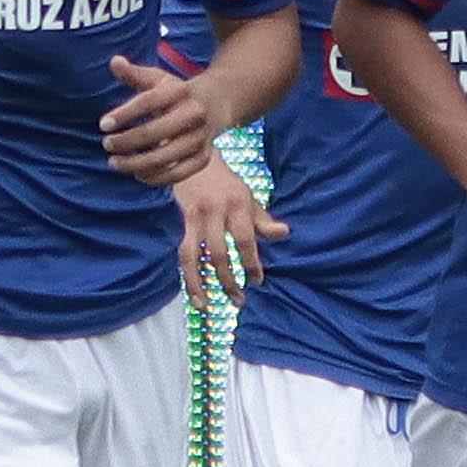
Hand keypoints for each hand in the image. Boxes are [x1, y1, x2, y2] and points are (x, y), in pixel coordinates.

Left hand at [99, 55, 225, 187]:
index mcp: (180, 91)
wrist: (218, 103)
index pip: (148, 101)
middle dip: (125, 142)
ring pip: (163, 157)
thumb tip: (114, 61)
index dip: (124, 114)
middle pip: (153, 133)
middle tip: (107, 144)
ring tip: (115, 162)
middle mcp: (194, 114)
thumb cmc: (178, 92)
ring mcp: (200, 138)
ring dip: (134, 164)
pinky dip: (155, 178)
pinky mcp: (203, 157)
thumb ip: (135, 73)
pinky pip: (177, 174)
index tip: (103, 125)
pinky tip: (137, 174)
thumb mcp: (159, 79)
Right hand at [175, 157, 284, 300]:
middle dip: (228, 280)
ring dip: (199, 283)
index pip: (246, 240)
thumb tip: (285, 234)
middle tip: (238, 300)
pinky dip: (187, 274)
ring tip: (206, 305)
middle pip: (219, 253)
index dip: (252, 263)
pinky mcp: (181, 221)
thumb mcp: (248, 198)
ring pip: (194, 256)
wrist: (195, 160)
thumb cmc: (226, 184)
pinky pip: (183, 253)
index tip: (257, 281)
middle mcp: (215, 211)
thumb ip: (263, 221)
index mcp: (238, 205)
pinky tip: (193, 292)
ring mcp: (195, 217)